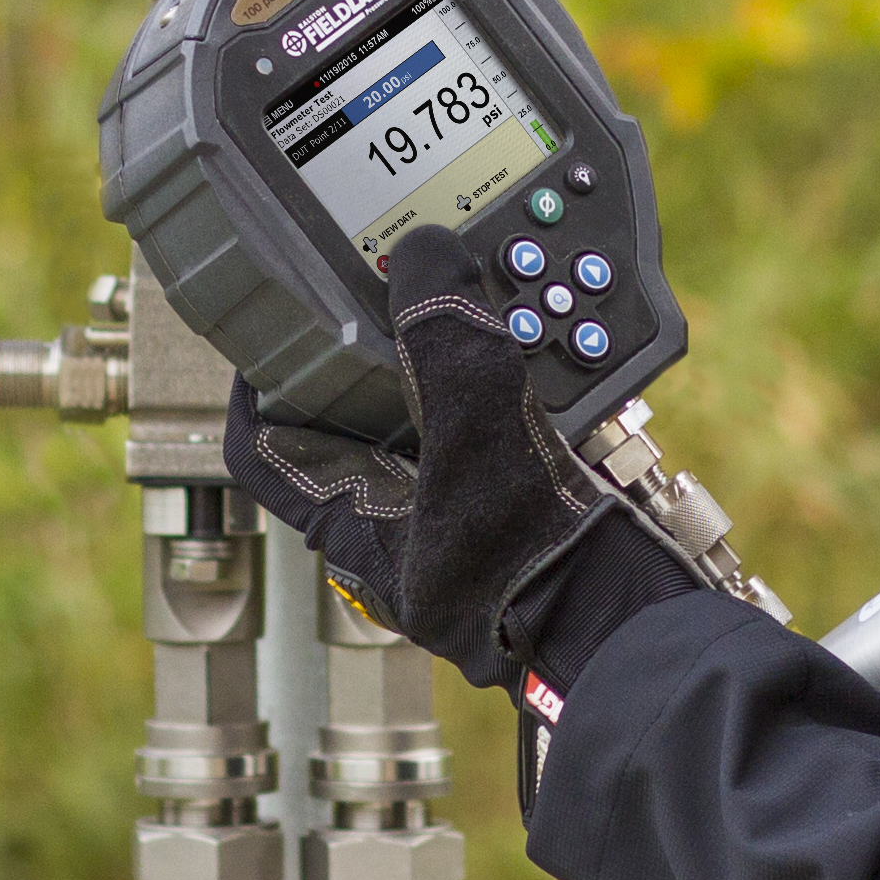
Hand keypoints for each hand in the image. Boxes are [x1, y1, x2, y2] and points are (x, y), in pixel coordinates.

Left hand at [222, 225, 698, 693]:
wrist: (625, 622)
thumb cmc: (535, 564)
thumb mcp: (479, 428)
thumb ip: (445, 338)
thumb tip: (420, 257)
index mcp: (352, 523)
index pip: (262, 450)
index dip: (254, 387)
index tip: (263, 331)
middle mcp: (394, 534)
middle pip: (343, 432)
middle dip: (358, 365)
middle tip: (371, 305)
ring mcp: (453, 533)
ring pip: (418, 436)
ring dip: (434, 376)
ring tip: (451, 319)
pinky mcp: (510, 525)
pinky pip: (482, 446)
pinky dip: (494, 399)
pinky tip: (524, 367)